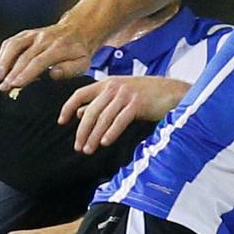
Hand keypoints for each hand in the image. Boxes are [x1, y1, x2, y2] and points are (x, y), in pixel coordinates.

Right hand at [0, 20, 95, 92]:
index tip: (15, 84)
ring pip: (14, 45)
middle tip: (3, 87)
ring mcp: (34, 34)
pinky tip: (0, 67)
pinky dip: (3, 54)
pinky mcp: (27, 34)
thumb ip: (69, 70)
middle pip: (24, 56)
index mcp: (59, 47)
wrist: (78, 30)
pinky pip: (12, 42)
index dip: (25, 74)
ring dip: (3, 61)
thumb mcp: (82, 64)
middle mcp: (44, 39)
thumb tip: (52, 73)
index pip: (38, 61)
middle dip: (11, 73)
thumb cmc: (78, 52)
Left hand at [58, 77, 189, 152]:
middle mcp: (114, 87)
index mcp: (107, 83)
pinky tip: (105, 142)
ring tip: (89, 149)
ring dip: (94, 136)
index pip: (80, 93)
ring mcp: (126, 95)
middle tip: (78, 146)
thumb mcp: (120, 95)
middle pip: (91, 110)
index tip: (61, 121)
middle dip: (82, 130)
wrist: (171, 91)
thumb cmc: (146, 94)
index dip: (68, 107)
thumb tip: (79, 113)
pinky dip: (111, 132)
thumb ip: (100, 103)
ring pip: (103, 118)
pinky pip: (120, 120)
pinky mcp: (137, 104)